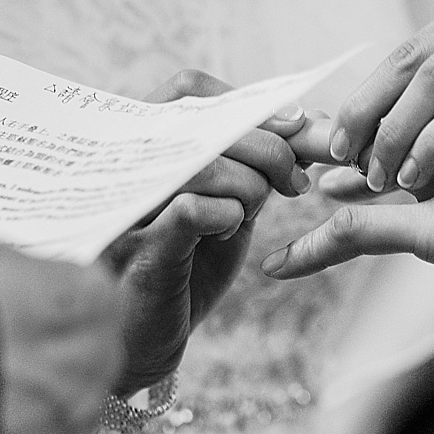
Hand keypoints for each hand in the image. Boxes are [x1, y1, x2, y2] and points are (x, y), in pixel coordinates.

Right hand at [101, 70, 309, 393]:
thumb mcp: (226, 206)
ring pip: (204, 163)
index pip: (188, 89)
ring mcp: (127, 207)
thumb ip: (256, 166)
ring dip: (251, 184)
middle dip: (270, 146)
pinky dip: (227, 214)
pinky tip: (227, 232)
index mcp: (141, 146)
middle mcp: (124, 167)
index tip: (296, 128)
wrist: (146, 344)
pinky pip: (193, 209)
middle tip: (297, 179)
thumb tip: (309, 122)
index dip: (249, 102)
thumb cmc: (184, 269)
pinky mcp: (138, 251)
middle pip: (205, 121)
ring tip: (258, 210)